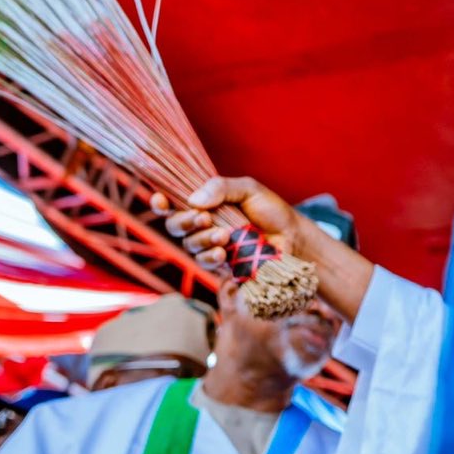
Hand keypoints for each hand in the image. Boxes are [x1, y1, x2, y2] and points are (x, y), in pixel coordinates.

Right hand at [156, 177, 307, 272]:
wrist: (293, 237)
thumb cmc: (271, 211)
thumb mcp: (248, 189)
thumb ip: (221, 188)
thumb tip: (193, 200)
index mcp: (205, 204)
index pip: (173, 203)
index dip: (160, 202)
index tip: (160, 199)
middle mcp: (202, 225)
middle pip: (174, 226)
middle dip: (183, 222)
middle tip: (203, 218)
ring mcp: (210, 246)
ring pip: (188, 246)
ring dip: (202, 239)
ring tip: (224, 235)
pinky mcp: (220, 265)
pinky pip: (203, 263)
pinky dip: (209, 256)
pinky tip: (223, 252)